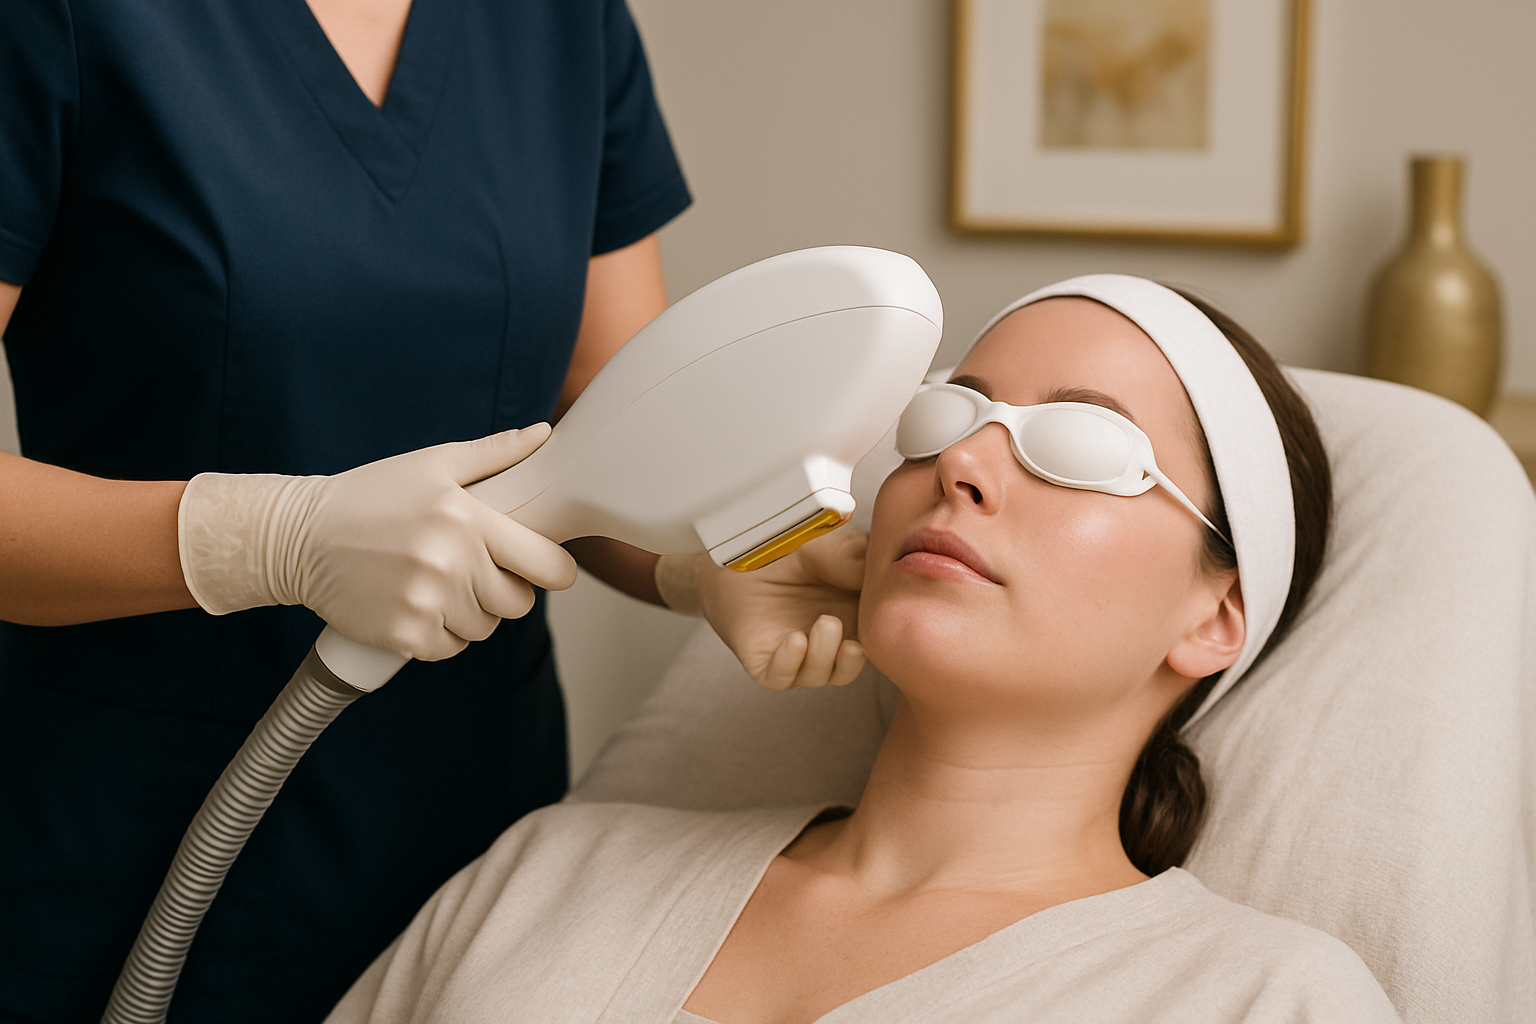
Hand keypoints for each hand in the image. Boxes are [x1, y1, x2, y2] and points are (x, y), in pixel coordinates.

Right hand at [178, 425, 577, 660]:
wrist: (300, 537)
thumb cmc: (369, 497)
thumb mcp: (432, 464)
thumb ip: (495, 454)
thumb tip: (545, 434)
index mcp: (467, 519)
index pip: (545, 563)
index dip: (553, 569)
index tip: (545, 568)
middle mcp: (450, 563)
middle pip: (518, 602)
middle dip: (506, 590)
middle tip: (476, 570)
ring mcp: (426, 603)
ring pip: (484, 628)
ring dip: (471, 612)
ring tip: (437, 582)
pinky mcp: (404, 635)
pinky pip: (450, 648)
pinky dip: (440, 634)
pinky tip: (417, 604)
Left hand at [656, 526, 867, 690]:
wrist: (738, 548)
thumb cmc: (791, 546)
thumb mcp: (833, 546)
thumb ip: (858, 563)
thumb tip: (886, 580)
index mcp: (855, 616)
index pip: (878, 638)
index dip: (884, 633)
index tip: (887, 616)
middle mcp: (829, 641)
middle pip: (853, 665)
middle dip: (856, 657)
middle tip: (854, 637)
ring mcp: (798, 654)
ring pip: (820, 675)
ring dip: (825, 657)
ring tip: (824, 624)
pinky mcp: (765, 661)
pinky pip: (780, 678)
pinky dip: (790, 664)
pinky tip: (795, 641)